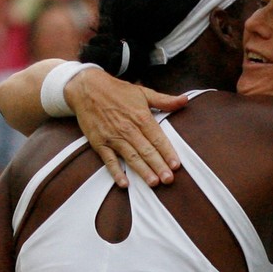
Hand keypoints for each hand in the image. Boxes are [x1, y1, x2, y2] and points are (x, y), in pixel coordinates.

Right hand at [67, 68, 186, 187]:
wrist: (87, 88)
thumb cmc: (116, 91)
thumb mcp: (143, 92)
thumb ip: (164, 100)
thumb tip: (184, 99)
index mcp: (141, 116)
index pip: (158, 138)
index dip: (168, 152)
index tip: (176, 165)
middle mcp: (128, 129)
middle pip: (146, 150)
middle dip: (158, 166)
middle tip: (169, 179)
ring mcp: (113, 137)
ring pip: (131, 157)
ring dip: (142, 171)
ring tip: (153, 183)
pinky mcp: (99, 143)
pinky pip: (109, 160)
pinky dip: (116, 172)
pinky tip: (124, 183)